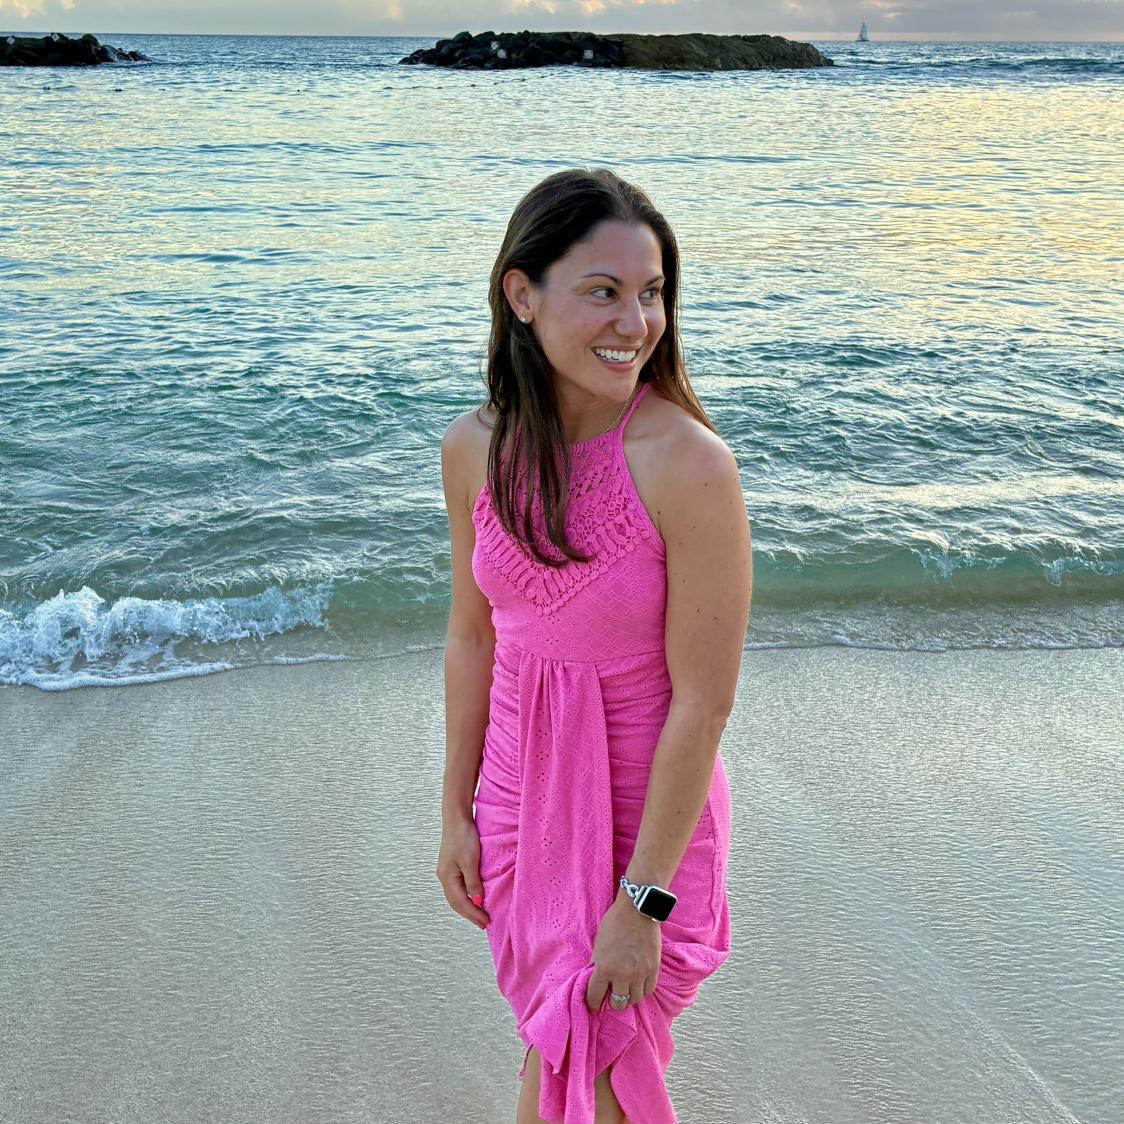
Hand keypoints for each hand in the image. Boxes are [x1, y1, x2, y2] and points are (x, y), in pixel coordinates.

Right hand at [436, 814, 489, 930]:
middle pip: (456, 902)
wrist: (456, 818)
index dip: (473, 914)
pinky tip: (474, 898)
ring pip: (456, 896)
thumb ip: (473, 882)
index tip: (486, 923)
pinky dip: (466, 897)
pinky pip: (458, 888)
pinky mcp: (452, 866)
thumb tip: (478, 901)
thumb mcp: (471, 861)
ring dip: (468, 907)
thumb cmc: (463, 837)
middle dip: (470, 914)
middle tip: (484, 924)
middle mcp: (444, 877)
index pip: (461, 903)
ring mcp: (447, 872)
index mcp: (447, 878)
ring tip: (480, 915)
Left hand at [584, 891, 661, 1012]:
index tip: (593, 1006)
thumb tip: (597, 979)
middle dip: (613, 1002)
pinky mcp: (653, 969)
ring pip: (634, 1000)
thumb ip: (598, 964)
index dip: (592, 1004)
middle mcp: (622, 975)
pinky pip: (648, 990)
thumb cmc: (614, 923)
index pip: (595, 996)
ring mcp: (639, 973)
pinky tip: (639, 983)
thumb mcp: (598, 944)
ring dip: (629, 996)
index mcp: (604, 968)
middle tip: (612, 996)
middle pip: (617, 1004)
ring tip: (627, 988)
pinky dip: (642, 989)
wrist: (637, 910)